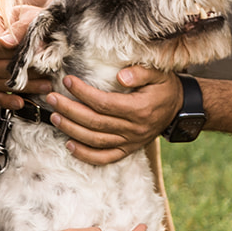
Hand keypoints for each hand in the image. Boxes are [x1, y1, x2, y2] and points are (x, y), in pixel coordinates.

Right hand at [0, 4, 51, 109]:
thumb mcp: (32, 17)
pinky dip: (6, 101)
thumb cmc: (38, 20)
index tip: (30, 51)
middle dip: (23, 72)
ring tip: (47, 85)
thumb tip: (8, 43)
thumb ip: (21, 27)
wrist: (47, 27)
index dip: (11, 51)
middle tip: (45, 72)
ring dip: (24, 87)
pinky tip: (20, 103)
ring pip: (0, 83)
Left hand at [47, 67, 182, 163]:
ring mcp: (131, 142)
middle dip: (70, 110)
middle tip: (52, 98)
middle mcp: (134, 129)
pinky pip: (105, 158)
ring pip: (96, 141)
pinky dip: (86, 155)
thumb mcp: (158, 73)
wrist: (179, 107)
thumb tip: (120, 76)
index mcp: (140, 109)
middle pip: (95, 122)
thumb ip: (141, 73)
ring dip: (72, 130)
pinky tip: (70, 145)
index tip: (68, 81)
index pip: (104, 103)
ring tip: (55, 117)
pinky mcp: (128, 149)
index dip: (84, 93)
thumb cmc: (164, 86)